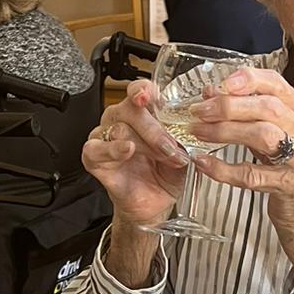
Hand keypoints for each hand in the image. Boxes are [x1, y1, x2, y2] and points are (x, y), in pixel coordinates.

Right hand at [82, 80, 189, 229]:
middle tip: (171, 146)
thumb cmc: (166, 175)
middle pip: (129, 109)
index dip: (144, 90)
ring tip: (163, 157)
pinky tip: (127, 151)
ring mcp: (106, 139)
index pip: (138, 91)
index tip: (152, 96)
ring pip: (119, 128)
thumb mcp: (184, 153)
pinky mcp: (95, 160)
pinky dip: (112, 149)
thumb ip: (187, 138)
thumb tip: (198, 127)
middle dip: (155, 128)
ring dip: (145, 144)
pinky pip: (95, 149)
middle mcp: (121, 121)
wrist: (155, 204)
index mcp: (142, 114)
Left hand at [188, 68, 293, 272]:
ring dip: (225, 131)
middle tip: (199, 111)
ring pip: (262, 135)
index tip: (219, 84)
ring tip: (199, 132)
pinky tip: (204, 163)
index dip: (246, 80)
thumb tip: (212, 93)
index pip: (276, 84)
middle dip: (228, 106)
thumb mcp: (276, 132)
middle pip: (267, 108)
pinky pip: (252, 175)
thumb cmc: (290, 166)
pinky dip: (224, 169)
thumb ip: (248, 112)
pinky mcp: (292, 185)